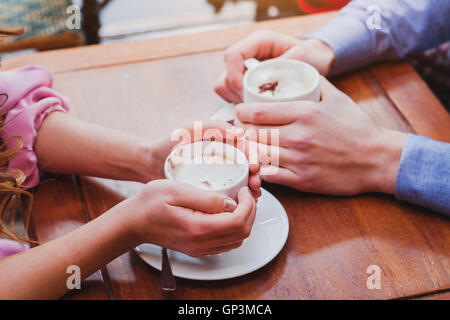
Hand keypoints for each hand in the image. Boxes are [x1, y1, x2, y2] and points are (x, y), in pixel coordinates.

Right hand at [124, 179, 255, 256]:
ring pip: (237, 240)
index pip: (238, 222)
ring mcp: (200, 248)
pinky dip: (234, 228)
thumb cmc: (149, 203)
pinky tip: (227, 212)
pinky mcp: (198, 248)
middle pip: (242, 233)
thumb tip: (230, 202)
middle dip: (250, 212)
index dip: (248, 205)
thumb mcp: (177, 190)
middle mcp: (201, 243)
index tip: (243, 190)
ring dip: (244, 220)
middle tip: (244, 194)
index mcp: (198, 228)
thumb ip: (206, 198)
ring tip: (238, 201)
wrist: (133, 222)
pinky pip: (226, 243)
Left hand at [146, 120, 261, 197]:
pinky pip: (231, 193)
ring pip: (243, 180)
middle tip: (255, 184)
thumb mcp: (192, 128)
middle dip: (256, 175)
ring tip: (252, 196)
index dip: (254, 156)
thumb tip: (240, 133)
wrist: (150, 163)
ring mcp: (219, 173)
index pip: (246, 147)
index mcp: (223, 141)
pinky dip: (239, 198)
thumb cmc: (169, 143)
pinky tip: (241, 203)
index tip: (253, 167)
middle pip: (248, 166)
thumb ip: (214, 126)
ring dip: (251, 188)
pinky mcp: (213, 188)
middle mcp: (224, 156)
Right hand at [214, 30, 335, 102]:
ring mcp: (241, 69)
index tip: (247, 93)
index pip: (232, 56)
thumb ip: (285, 66)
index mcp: (257, 42)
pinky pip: (230, 96)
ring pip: (224, 88)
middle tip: (257, 104)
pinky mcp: (242, 83)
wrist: (313, 62)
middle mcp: (246, 54)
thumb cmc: (309, 57)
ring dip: (238, 100)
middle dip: (237, 94)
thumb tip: (268, 80)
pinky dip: (239, 104)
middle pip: (224, 76)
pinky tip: (256, 108)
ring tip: (259, 106)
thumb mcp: (302, 58)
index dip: (234, 77)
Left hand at [234, 77, 406, 195]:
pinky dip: (260, 169)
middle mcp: (298, 136)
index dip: (241, 111)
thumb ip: (314, 83)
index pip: (257, 112)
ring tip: (248, 144)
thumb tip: (297, 71)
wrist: (377, 159)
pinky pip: (269, 175)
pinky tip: (260, 163)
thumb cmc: (357, 129)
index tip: (240, 111)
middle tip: (241, 128)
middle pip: (252, 133)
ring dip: (248, 149)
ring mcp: (299, 160)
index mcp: (304, 113)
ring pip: (257, 154)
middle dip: (241, 130)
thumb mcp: (337, 98)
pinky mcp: (302, 180)